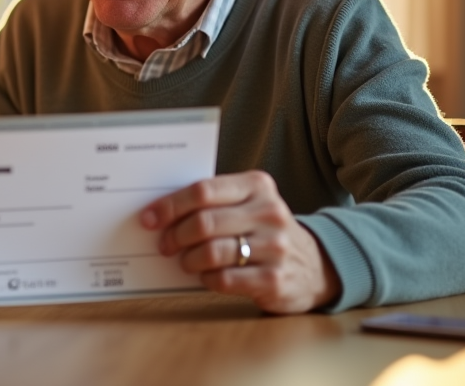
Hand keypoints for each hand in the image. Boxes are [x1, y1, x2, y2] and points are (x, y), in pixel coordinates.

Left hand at [141, 171, 340, 313]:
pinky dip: (207, 279)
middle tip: (164, 244)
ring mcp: (275, 247)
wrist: (315, 265)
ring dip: (188, 260)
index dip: (170, 205)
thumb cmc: (264, 230)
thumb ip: (213, 202)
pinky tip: (207, 276)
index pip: (203, 190)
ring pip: (211, 252)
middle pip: (204, 222)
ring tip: (185, 262)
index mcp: (257, 186)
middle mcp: (269, 212)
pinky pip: (224, 279)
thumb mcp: (248, 204)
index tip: (149, 218)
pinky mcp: (275, 280)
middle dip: (175, 235)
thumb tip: (159, 211)